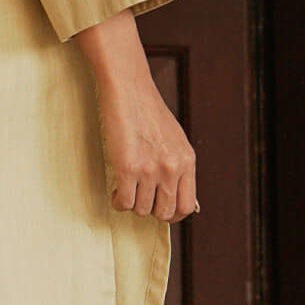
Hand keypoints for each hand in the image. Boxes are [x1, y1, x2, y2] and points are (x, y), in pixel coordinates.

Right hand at [74, 8, 197, 222]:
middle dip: (150, 210)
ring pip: (142, 209)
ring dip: (132, 204)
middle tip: (140, 198)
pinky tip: (116, 191)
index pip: (188, 206)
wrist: (129, 89)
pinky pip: (124, 202)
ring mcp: (150, 170)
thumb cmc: (147, 111)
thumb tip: (174, 191)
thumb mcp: (174, 139)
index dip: (173, 214)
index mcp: (187, 161)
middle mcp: (172, 168)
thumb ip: (177, 165)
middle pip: (165, 213)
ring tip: (125, 189)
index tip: (160, 209)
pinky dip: (118, 201)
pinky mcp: (128, 168)